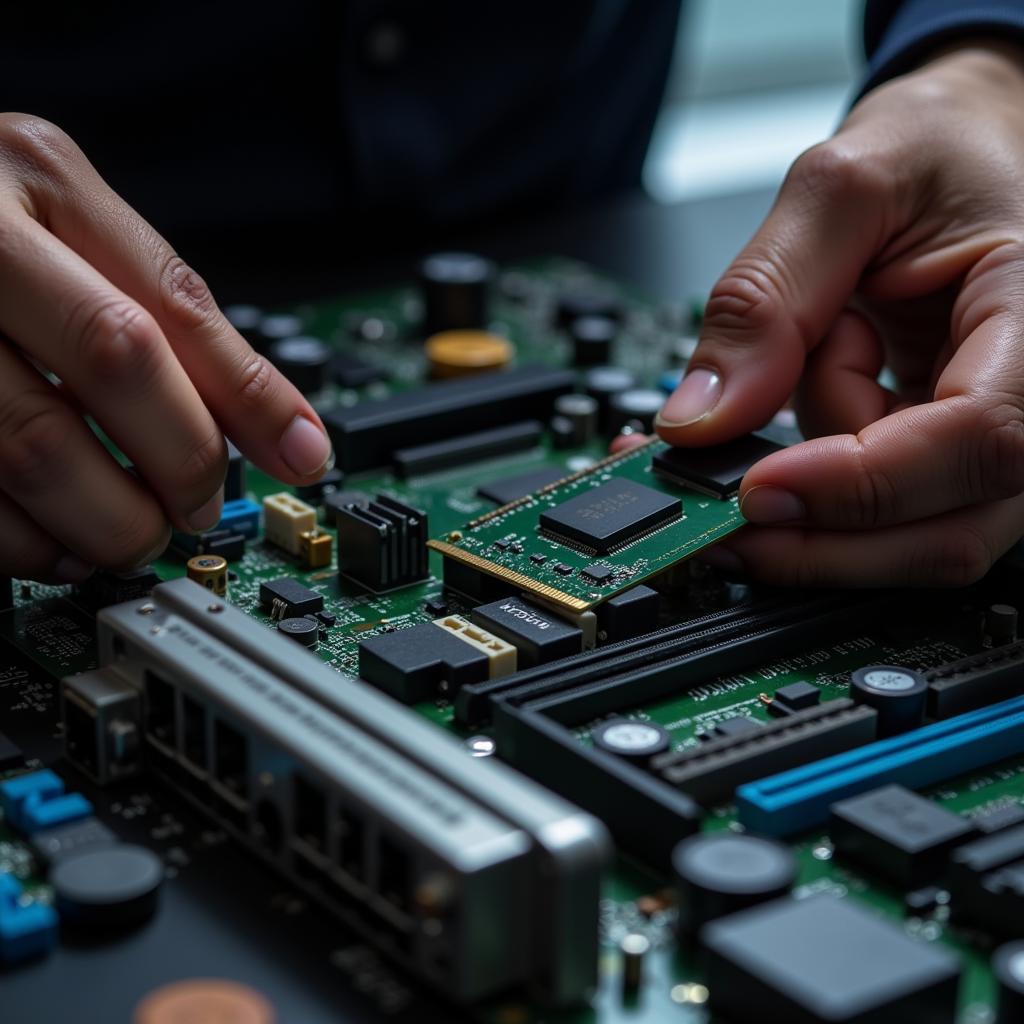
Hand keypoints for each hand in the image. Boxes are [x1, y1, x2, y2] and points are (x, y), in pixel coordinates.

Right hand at [0, 114, 332, 582]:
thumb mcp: (69, 222)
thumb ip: (168, 311)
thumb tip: (291, 431)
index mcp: (38, 178)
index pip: (172, 304)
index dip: (253, 397)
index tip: (305, 458)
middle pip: (115, 363)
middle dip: (182, 459)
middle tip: (202, 508)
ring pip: (33, 444)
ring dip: (109, 518)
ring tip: (137, 534)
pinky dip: (25, 543)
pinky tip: (57, 543)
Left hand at [656, 42, 1023, 586]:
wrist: (961, 153)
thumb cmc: (937, 151)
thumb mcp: (839, 190)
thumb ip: (765, 301)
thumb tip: (700, 418)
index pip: (976, 439)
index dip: (860, 482)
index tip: (756, 486)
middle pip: (944, 532)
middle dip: (816, 532)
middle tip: (715, 508)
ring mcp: (993, 444)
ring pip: (903, 536)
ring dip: (812, 490)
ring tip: (793, 373)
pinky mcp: (947, 461)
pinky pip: (876, 512)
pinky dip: (812, 480)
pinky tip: (802, 399)